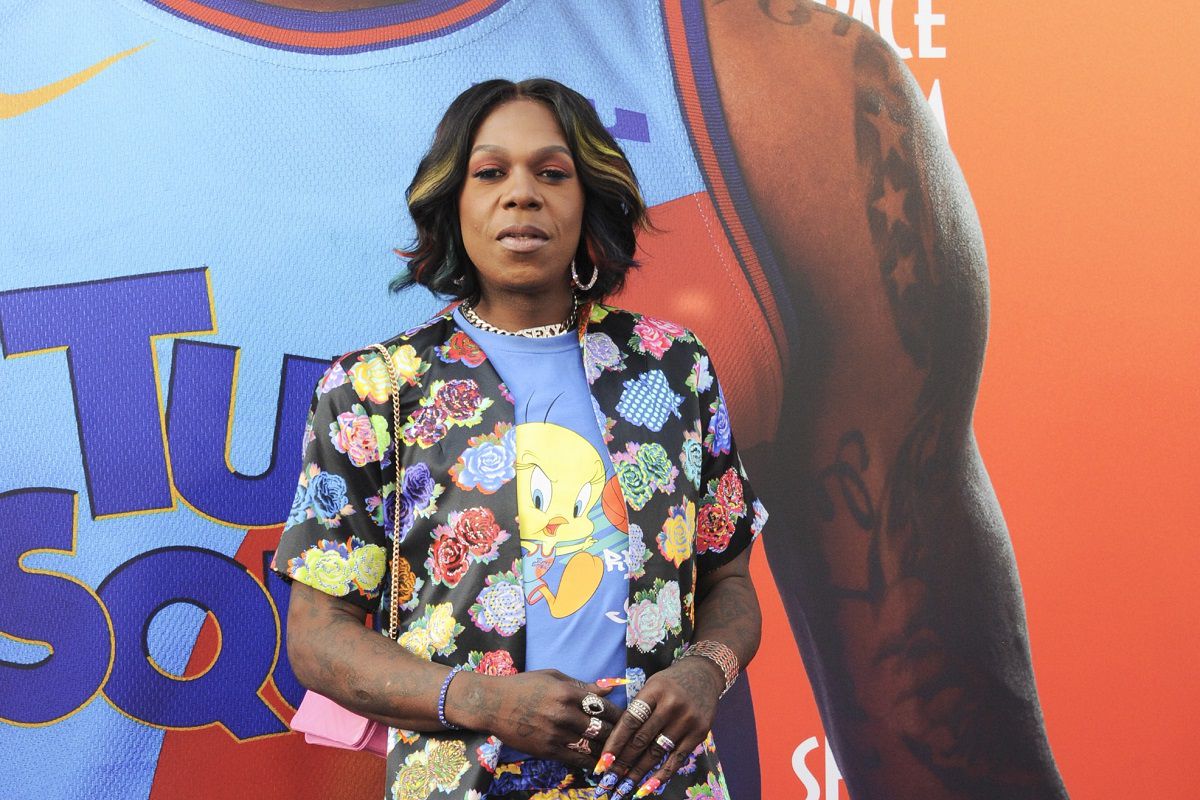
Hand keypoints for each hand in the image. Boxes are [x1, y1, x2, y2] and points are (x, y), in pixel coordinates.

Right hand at [477, 669, 623, 770]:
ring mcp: (555, 734)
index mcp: (567, 692)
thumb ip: (582, 685)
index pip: (604, 707)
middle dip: (617, 735)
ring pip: (591, 747)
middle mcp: (563, 714)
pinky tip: (600, 764)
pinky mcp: (546, 750)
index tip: (628, 720)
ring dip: (607, 751)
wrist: (493, 704)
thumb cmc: (524, 686)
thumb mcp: (554, 677)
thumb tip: (610, 686)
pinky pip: (575, 759)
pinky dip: (590, 763)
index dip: (620, 715)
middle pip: (602, 729)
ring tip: (619, 754)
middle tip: (628, 739)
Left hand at [592, 657, 723, 798]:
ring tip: (624, 787)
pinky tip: (648, 787)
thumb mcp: (651, 685)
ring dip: (638, 772)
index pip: (630, 721)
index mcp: (654, 690)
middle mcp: (671, 705)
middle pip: (642, 739)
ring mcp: (687, 720)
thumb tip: (616, 742)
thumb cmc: (670, 682)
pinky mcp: (699, 733)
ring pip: (657, 752)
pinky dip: (662, 775)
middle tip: (608, 780)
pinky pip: (677, 759)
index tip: (603, 762)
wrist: (704, 674)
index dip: (615, 743)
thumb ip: (637, 708)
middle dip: (623, 762)